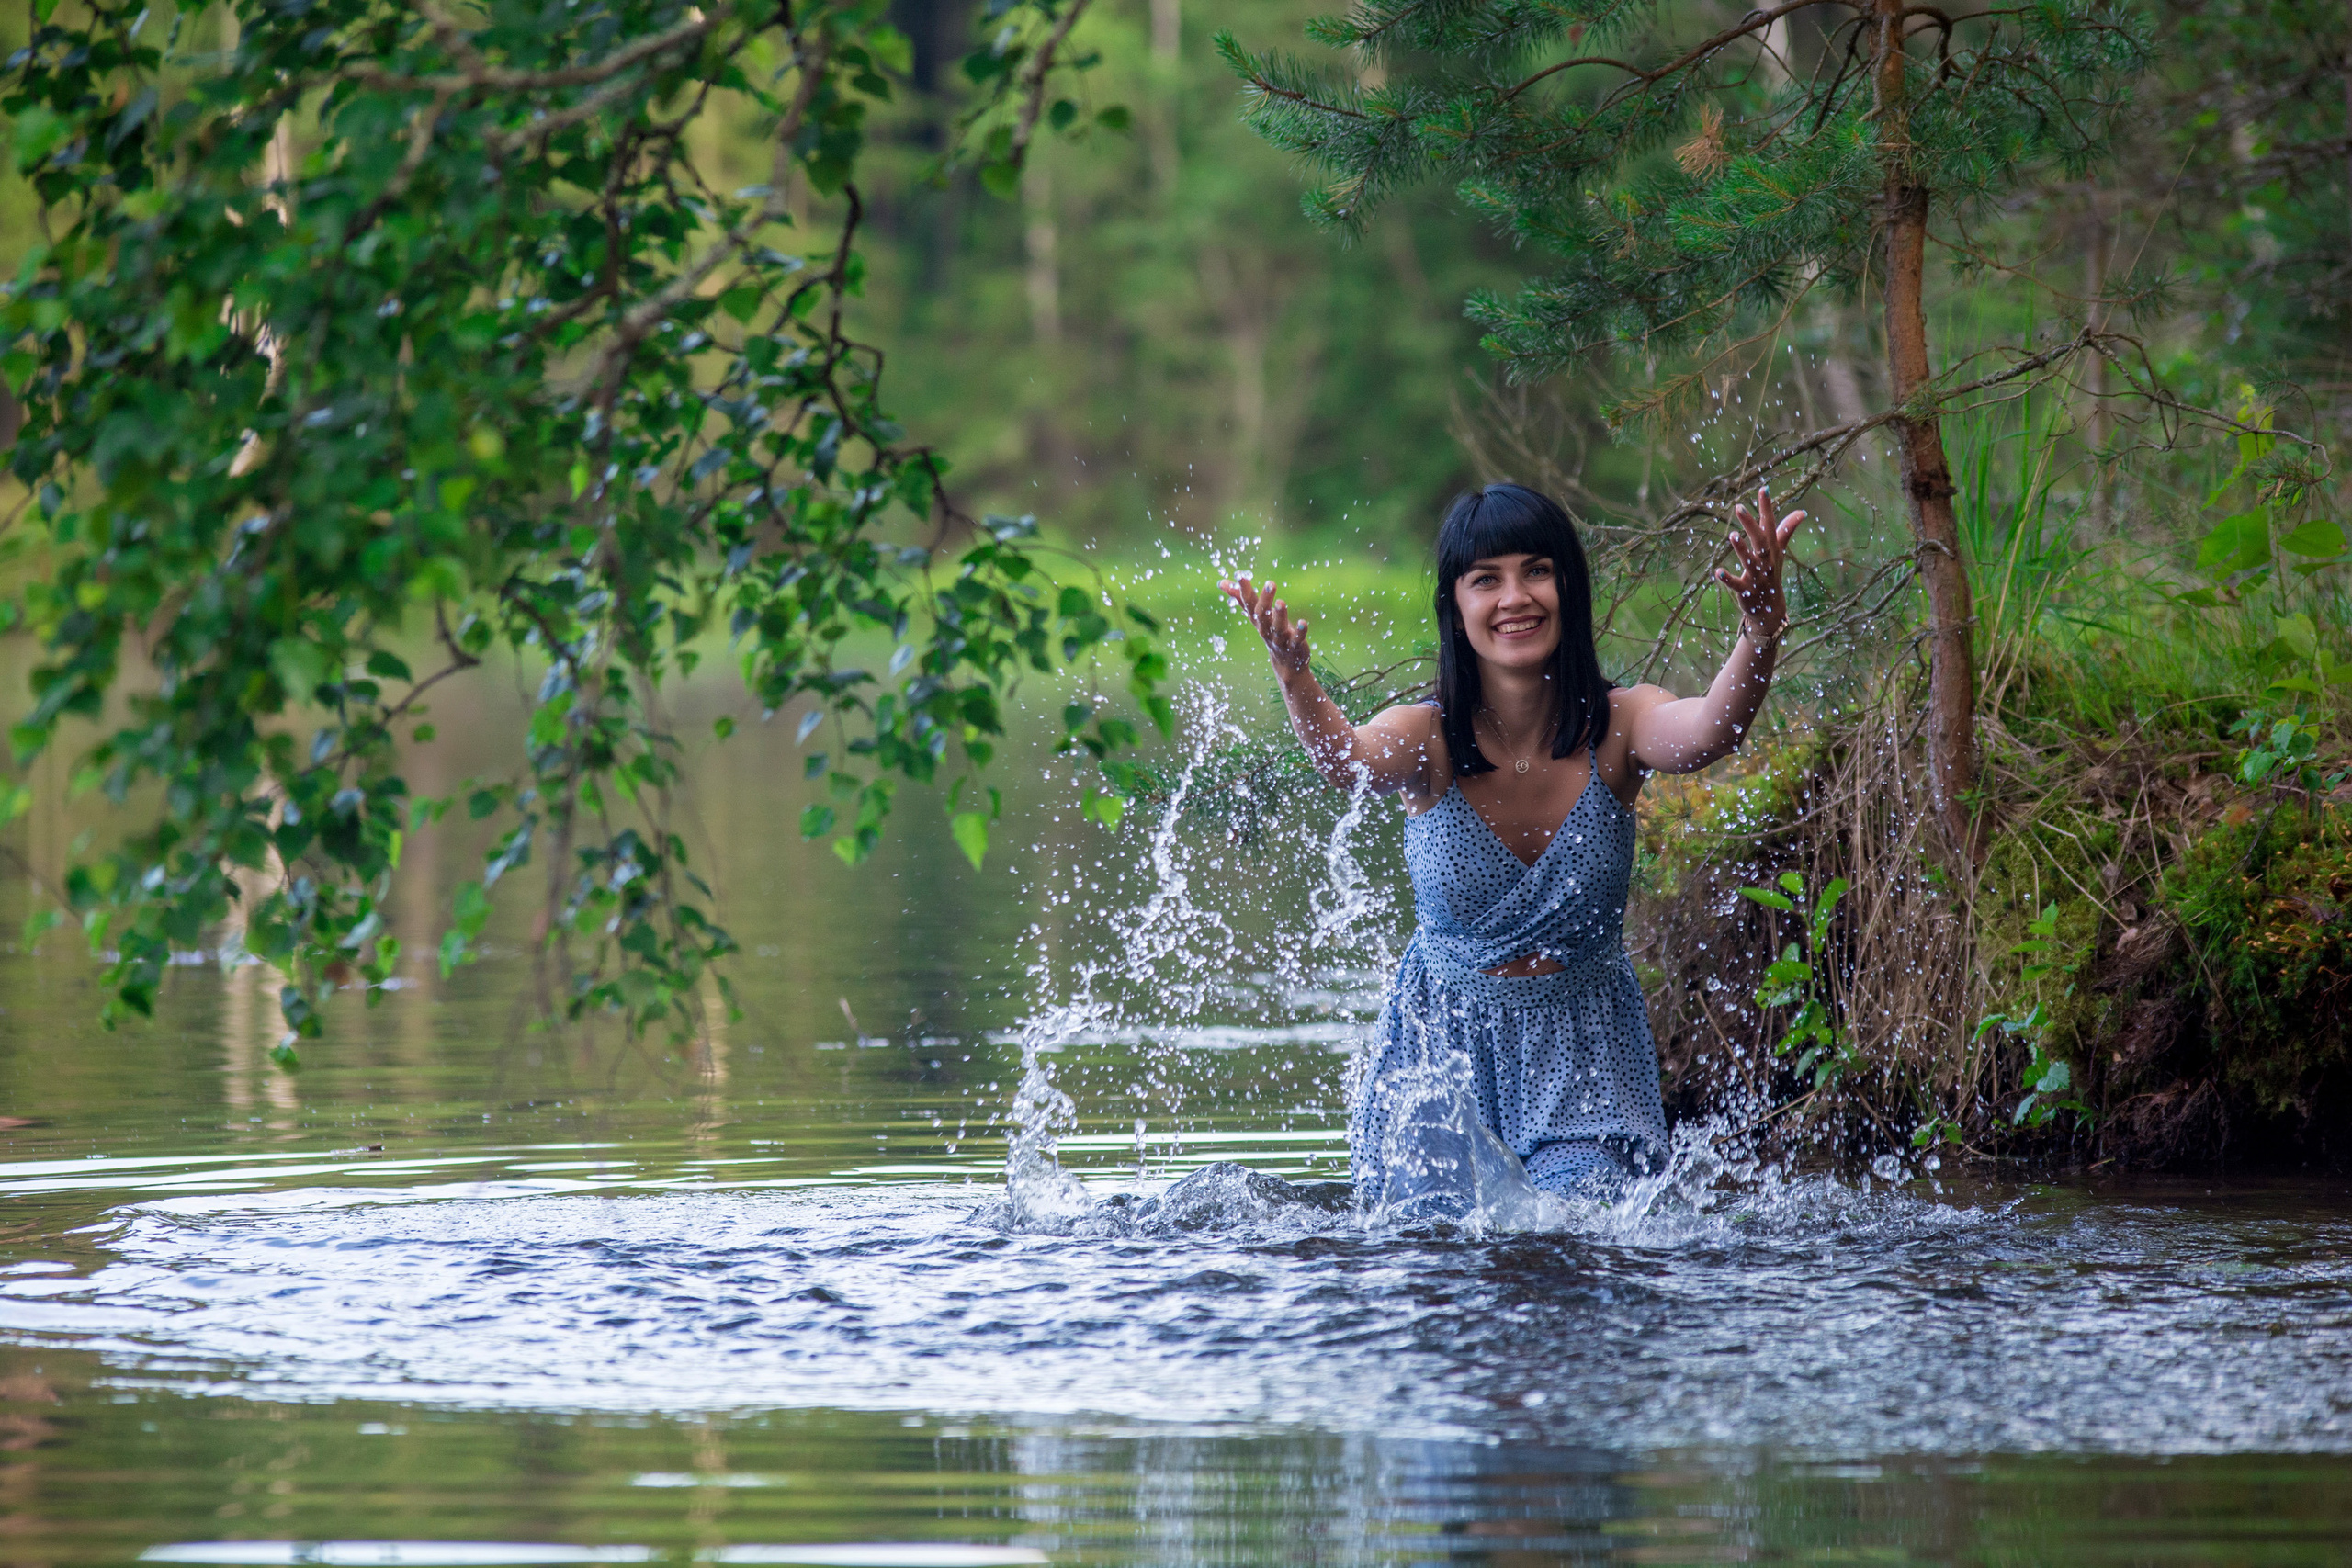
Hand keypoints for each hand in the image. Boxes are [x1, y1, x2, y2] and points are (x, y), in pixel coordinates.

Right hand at [1221, 576, 1312, 681]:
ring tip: (1281, 602)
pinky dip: (1300, 632)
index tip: (1241, 575)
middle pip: (1262, 615)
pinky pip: (1297, 639)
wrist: (1286, 664)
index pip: (1249, 603)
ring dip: (1280, 615)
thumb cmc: (1270, 633)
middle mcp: (1266, 629)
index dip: (1244, 590)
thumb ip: (1241, 598)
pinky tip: (1303, 623)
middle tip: (1270, 584)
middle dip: (1265, 600)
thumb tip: (1222, 582)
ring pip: (1278, 627)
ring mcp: (1280, 639)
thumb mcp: (1256, 616)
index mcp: (1257, 620)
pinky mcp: (1295, 646)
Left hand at [1719, 484, 1806, 643]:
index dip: (1767, 508)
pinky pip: (1737, 585)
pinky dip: (1728, 579)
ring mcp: (1758, 577)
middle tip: (1739, 506)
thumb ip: (1785, 531)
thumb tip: (1802, 512)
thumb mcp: (1779, 553)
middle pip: (1761, 541)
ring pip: (1751, 562)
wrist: (1771, 610)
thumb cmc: (1772, 575)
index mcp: (1772, 550)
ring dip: (1742, 549)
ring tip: (1732, 535)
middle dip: (1751, 524)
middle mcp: (1767, 561)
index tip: (1763, 488)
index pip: (1771, 525)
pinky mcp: (1747, 591)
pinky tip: (1717, 572)